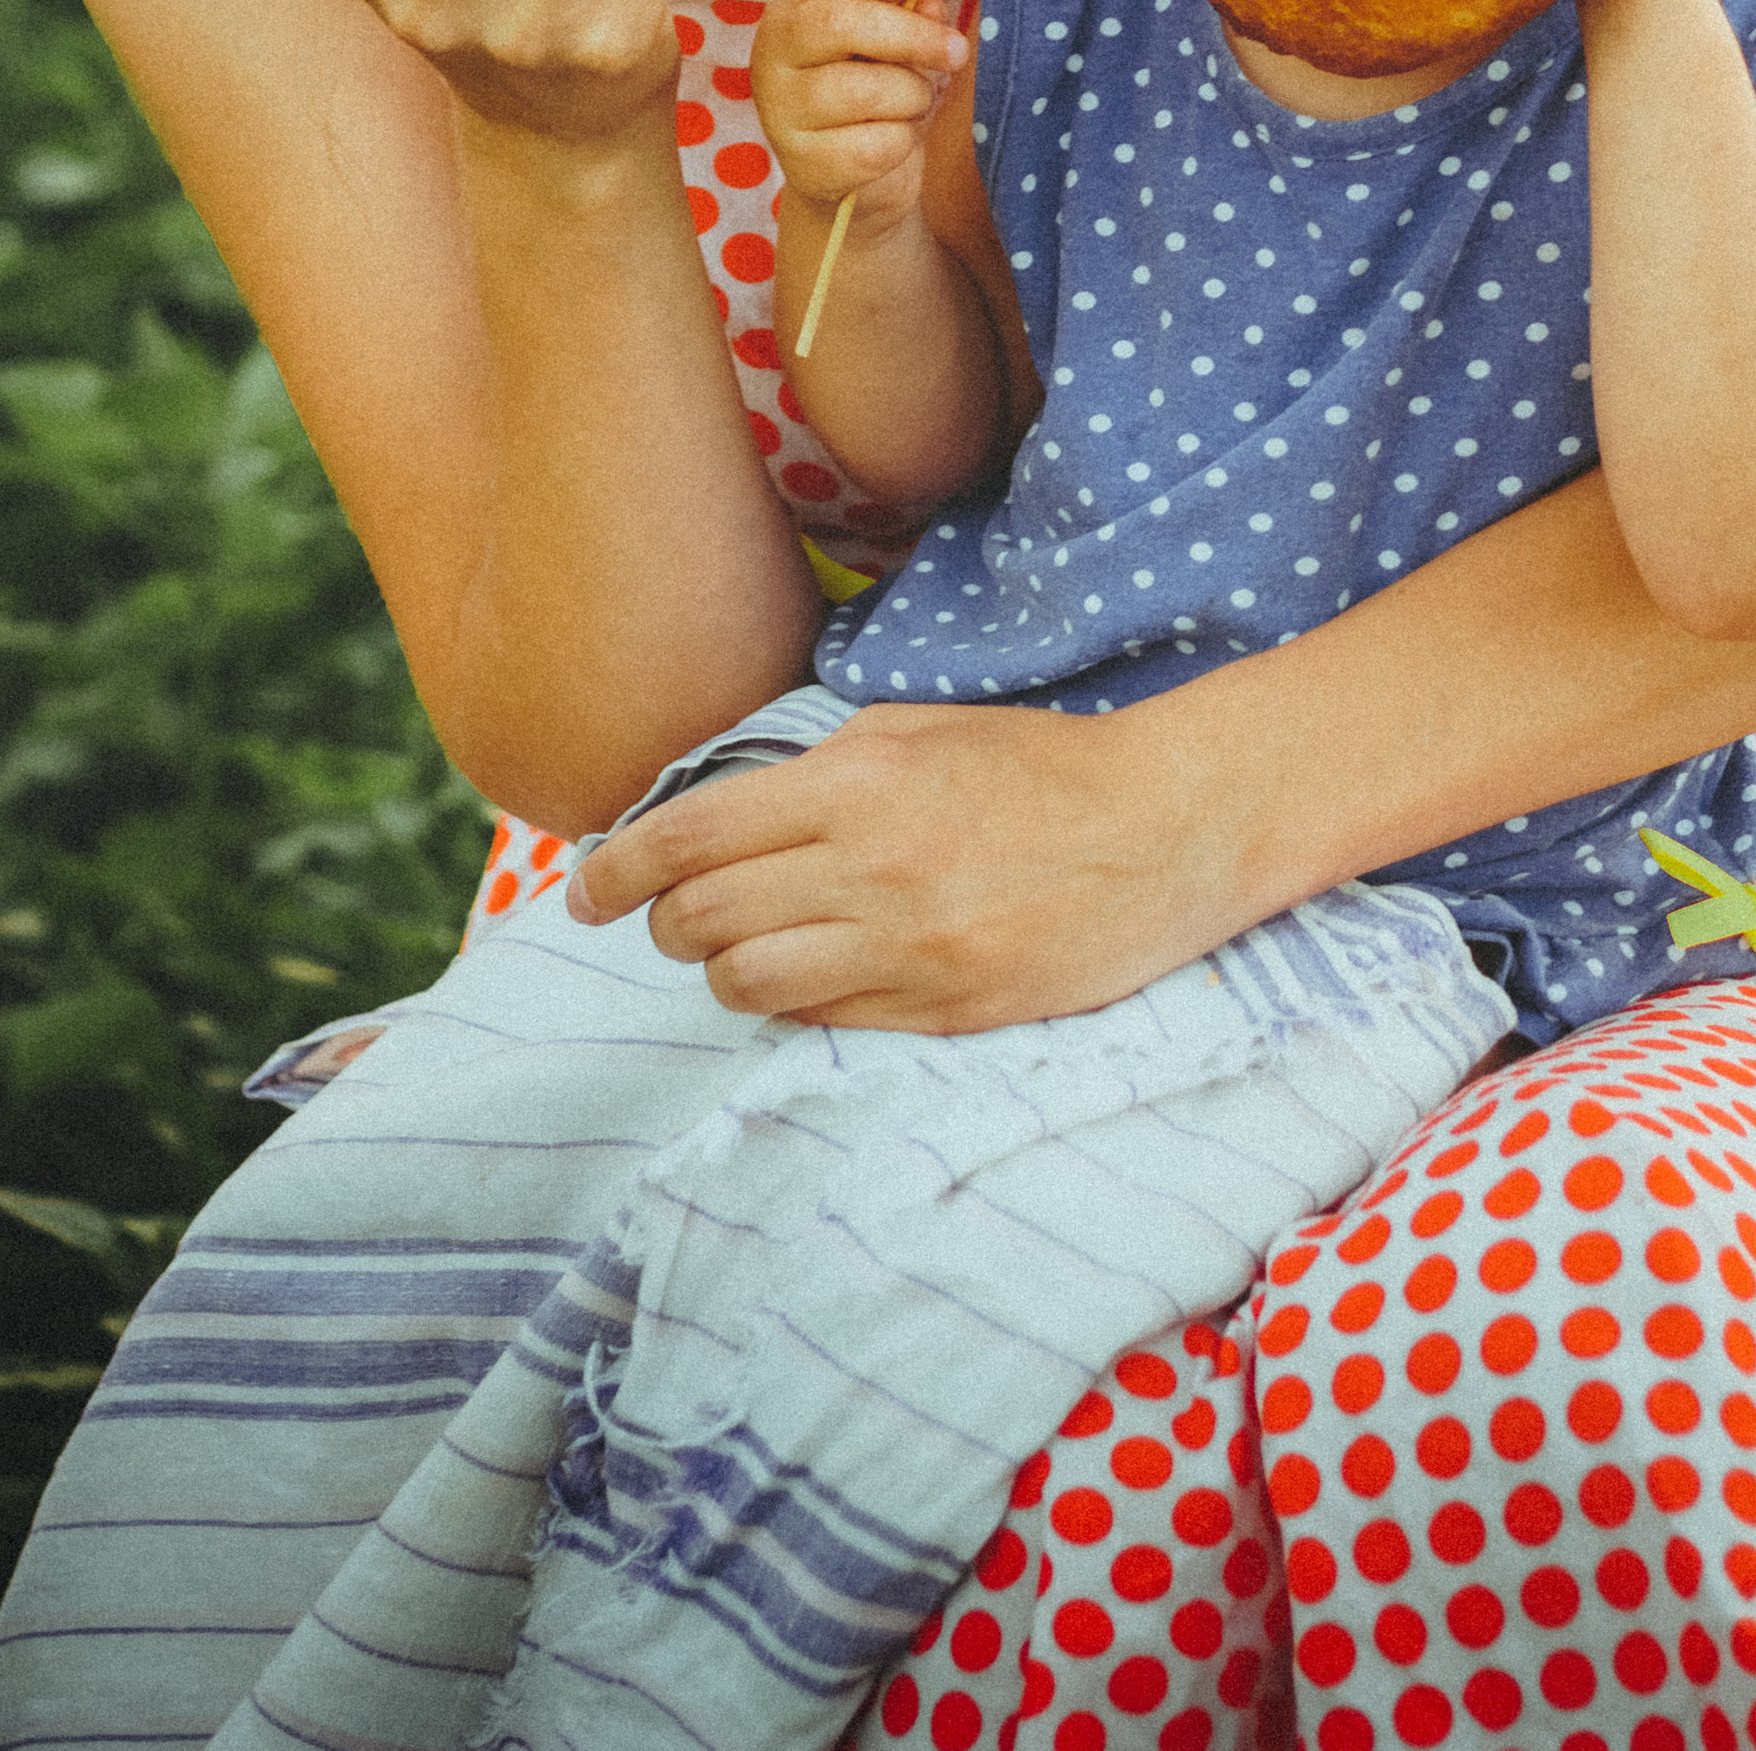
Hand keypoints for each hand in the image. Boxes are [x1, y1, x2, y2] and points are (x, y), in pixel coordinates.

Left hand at [571, 701, 1242, 1031]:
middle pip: (705, 922)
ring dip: (727, 970)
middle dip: (668, 924)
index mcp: (858, 787)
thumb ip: (817, 768)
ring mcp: (912, 953)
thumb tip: (720, 807)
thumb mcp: (918, 730)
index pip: (691, 839)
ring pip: (751, 986)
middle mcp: (873, 873)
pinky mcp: (949, 1013)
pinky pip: (825, 1024)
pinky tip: (814, 974)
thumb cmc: (1037, 766)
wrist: (1167, 829)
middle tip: (673, 916)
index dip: (618, 871)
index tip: (588, 889)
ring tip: (743, 948)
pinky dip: (798, 1003)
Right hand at [750, 0, 965, 231]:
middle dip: (911, 35)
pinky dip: (902, 142)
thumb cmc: (872, 88)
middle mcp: (773, 52)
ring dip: (912, 96)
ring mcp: (780, 110)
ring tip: (914, 103)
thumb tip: (930, 1)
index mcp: (795, 8)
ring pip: (863, 90)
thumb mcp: (893, 42)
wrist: (846, 172)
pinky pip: (873, 146)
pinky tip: (893, 138)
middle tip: (957, 52)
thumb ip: (910, 14)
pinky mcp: (802, 163)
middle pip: (839, 24)